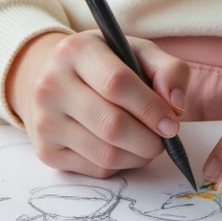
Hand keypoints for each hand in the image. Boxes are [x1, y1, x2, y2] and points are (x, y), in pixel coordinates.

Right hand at [5, 30, 190, 176]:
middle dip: (149, 138)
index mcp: (76, 51)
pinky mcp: (46, 151)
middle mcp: (52, 85)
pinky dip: (122, 164)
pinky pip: (96, 169)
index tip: (173, 122)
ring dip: (139, 155)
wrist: (51, 78)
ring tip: (149, 142)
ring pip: (106, 154)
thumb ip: (167, 69)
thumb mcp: (136, 51)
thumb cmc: (104, 64)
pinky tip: (126, 148)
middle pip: (111, 125)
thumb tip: (176, 105)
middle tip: (165, 137)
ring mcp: (45, 121)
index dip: (150, 107)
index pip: (116, 83)